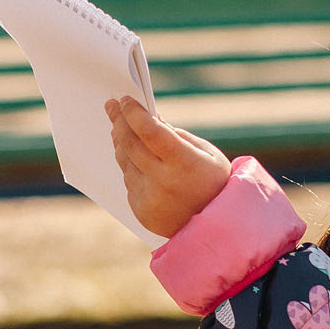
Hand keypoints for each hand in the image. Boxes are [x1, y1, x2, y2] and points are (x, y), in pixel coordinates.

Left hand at [107, 97, 231, 237]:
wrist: (217, 228)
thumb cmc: (214, 183)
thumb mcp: (206, 153)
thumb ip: (176, 135)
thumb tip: (150, 118)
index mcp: (184, 163)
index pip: (149, 130)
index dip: (134, 113)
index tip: (124, 100)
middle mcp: (163, 181)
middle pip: (130, 144)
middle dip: (119, 121)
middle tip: (112, 106)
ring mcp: (149, 198)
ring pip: (125, 161)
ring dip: (121, 142)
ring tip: (120, 128)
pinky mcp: (141, 210)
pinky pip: (129, 181)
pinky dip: (130, 166)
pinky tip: (134, 158)